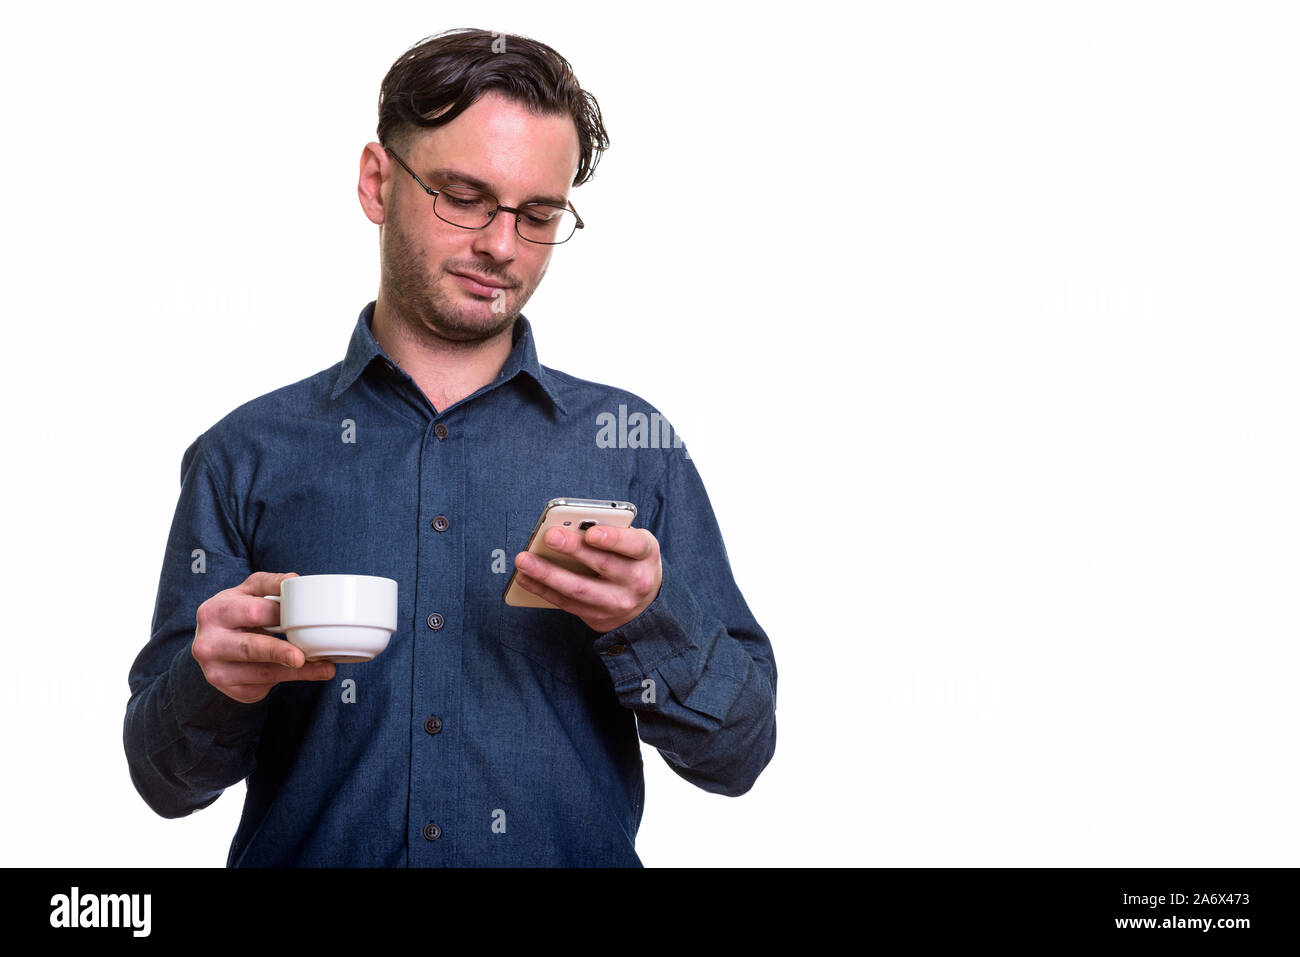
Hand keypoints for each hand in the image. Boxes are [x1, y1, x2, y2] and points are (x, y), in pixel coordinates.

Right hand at [191, 571, 335, 703]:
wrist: (214, 643)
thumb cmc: (236, 612)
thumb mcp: (248, 592)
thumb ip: (271, 584)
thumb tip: (296, 581)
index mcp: (214, 612)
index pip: (253, 613)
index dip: (281, 615)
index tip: (303, 617)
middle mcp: (208, 644)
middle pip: (251, 648)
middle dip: (279, 652)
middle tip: (302, 657)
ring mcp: (216, 671)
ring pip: (262, 674)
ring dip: (297, 673)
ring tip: (323, 669)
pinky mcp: (231, 690)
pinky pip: (263, 687)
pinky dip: (286, 681)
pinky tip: (300, 674)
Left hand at [513, 525, 662, 633]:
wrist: (643, 604)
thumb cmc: (630, 559)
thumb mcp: (632, 542)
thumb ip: (609, 531)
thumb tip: (569, 526)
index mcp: (646, 553)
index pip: (633, 545)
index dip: (612, 539)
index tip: (591, 532)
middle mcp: (636, 581)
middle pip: (603, 565)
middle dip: (574, 550)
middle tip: (550, 536)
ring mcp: (616, 603)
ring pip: (579, 589)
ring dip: (548, 574)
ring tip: (524, 560)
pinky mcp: (597, 617)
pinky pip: (566, 603)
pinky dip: (542, 590)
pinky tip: (524, 577)